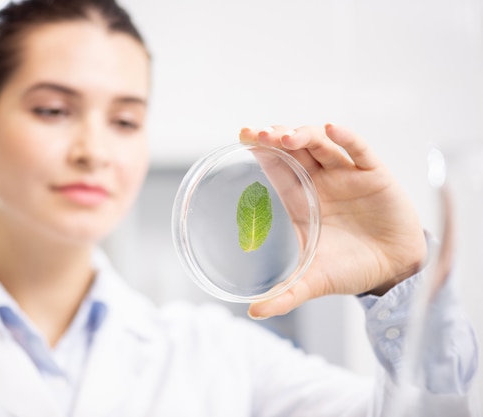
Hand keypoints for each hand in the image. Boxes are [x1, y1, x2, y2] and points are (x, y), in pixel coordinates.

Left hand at [239, 124, 426, 318]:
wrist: (393, 271)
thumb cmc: (351, 269)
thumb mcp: (314, 282)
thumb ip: (285, 295)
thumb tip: (254, 312)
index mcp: (301, 200)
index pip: (277, 169)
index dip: (260, 151)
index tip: (242, 137)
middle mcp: (321, 182)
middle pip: (294, 150)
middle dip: (275, 138)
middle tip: (257, 133)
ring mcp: (346, 175)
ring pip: (322, 144)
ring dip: (303, 135)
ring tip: (286, 137)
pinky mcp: (374, 175)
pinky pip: (359, 150)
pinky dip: (346, 138)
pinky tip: (332, 129)